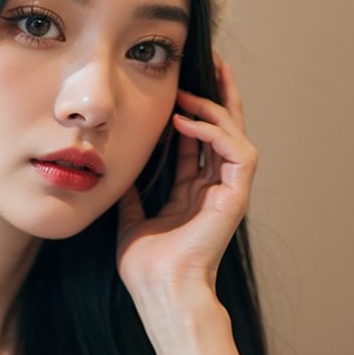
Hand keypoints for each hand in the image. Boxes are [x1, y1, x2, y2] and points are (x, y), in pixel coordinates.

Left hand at [116, 52, 256, 309]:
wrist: (160, 290)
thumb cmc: (146, 267)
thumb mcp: (130, 220)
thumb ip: (130, 195)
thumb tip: (115, 172)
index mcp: (194, 193)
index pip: (200, 142)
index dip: (193, 113)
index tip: (180, 87)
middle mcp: (215, 189)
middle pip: (224, 130)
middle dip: (219, 95)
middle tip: (211, 63)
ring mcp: (229, 192)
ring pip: (235, 135)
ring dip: (217, 108)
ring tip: (190, 92)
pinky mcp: (236, 197)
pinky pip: (238, 152)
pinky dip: (215, 132)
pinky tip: (188, 121)